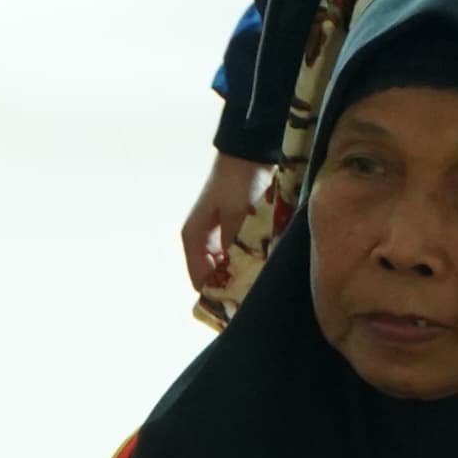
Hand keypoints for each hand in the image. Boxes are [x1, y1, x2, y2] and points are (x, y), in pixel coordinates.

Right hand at [181, 153, 272, 297]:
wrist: (249, 153)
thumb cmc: (239, 183)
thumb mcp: (238, 217)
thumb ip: (236, 248)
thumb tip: (241, 278)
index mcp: (193, 238)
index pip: (200, 280)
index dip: (219, 294)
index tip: (243, 305)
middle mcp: (200, 241)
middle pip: (212, 276)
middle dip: (232, 286)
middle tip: (257, 294)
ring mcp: (216, 236)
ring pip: (226, 267)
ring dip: (242, 273)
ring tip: (263, 281)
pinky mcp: (231, 230)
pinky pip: (237, 255)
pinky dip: (248, 261)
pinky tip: (264, 264)